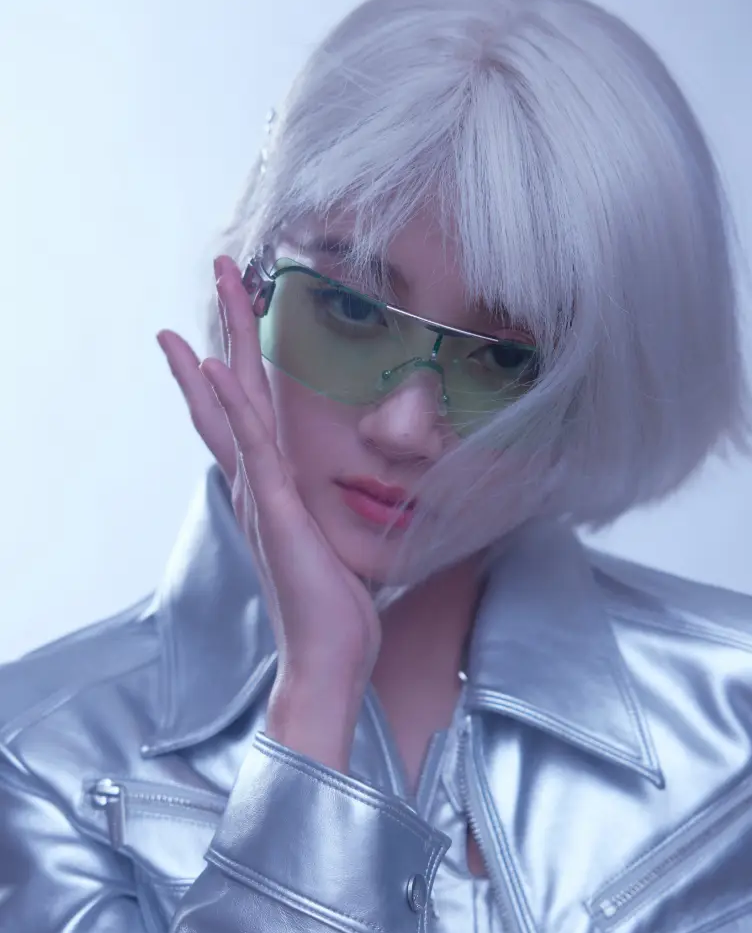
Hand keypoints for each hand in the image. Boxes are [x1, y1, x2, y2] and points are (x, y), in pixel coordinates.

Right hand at [157, 256, 381, 756]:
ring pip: (235, 407)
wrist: (329, 662)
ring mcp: (262, 497)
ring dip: (223, 344)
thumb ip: (330, 517)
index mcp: (271, 492)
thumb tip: (352, 501)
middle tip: (222, 270)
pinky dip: (232, 406)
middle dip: (226, 330)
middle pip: (231, 395)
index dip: (231, 367)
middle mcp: (257, 487)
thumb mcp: (338, 548)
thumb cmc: (335, 613)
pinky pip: (252, 448)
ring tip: (217, 289)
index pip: (245, 416)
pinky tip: (220, 366)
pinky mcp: (276, 512)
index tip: (224, 323)